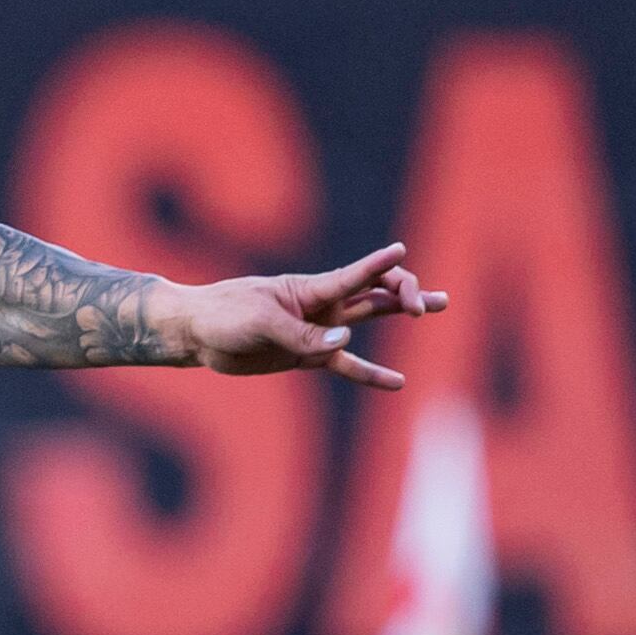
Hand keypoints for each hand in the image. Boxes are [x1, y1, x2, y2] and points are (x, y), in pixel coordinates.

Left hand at [183, 244, 443, 386]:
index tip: (400, 251)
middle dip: (403, 292)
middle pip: (373, 292)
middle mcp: (321, 306)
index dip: (378, 265)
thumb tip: (343, 342)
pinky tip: (397, 382)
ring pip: (369, 318)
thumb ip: (302, 335)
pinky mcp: (308, 356)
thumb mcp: (260, 322)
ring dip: (400, 312)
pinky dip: (371, 374)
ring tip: (437, 307)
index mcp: (310, 289)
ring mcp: (318, 329)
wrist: (198, 335)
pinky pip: (346, 364)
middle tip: (426, 305)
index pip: (354, 275)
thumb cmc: (224, 315)